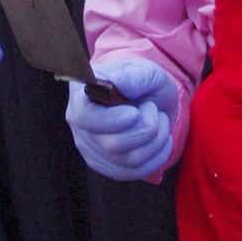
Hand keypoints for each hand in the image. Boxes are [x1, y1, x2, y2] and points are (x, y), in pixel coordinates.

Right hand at [66, 58, 178, 179]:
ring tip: (157, 119)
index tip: (134, 113)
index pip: (84, 118)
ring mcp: (95, 151)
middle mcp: (82, 128)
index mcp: (81, 97)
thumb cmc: (141, 81)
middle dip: (145, 127)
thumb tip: (117, 82)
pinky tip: (160, 137)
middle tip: (152, 107)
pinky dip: (158, 154)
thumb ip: (131, 75)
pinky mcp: (111, 168)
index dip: (111, 120)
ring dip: (156, 138)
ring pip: (130, 159)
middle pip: (112, 144)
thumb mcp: (142, 70)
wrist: (149, 99)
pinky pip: (139, 171)